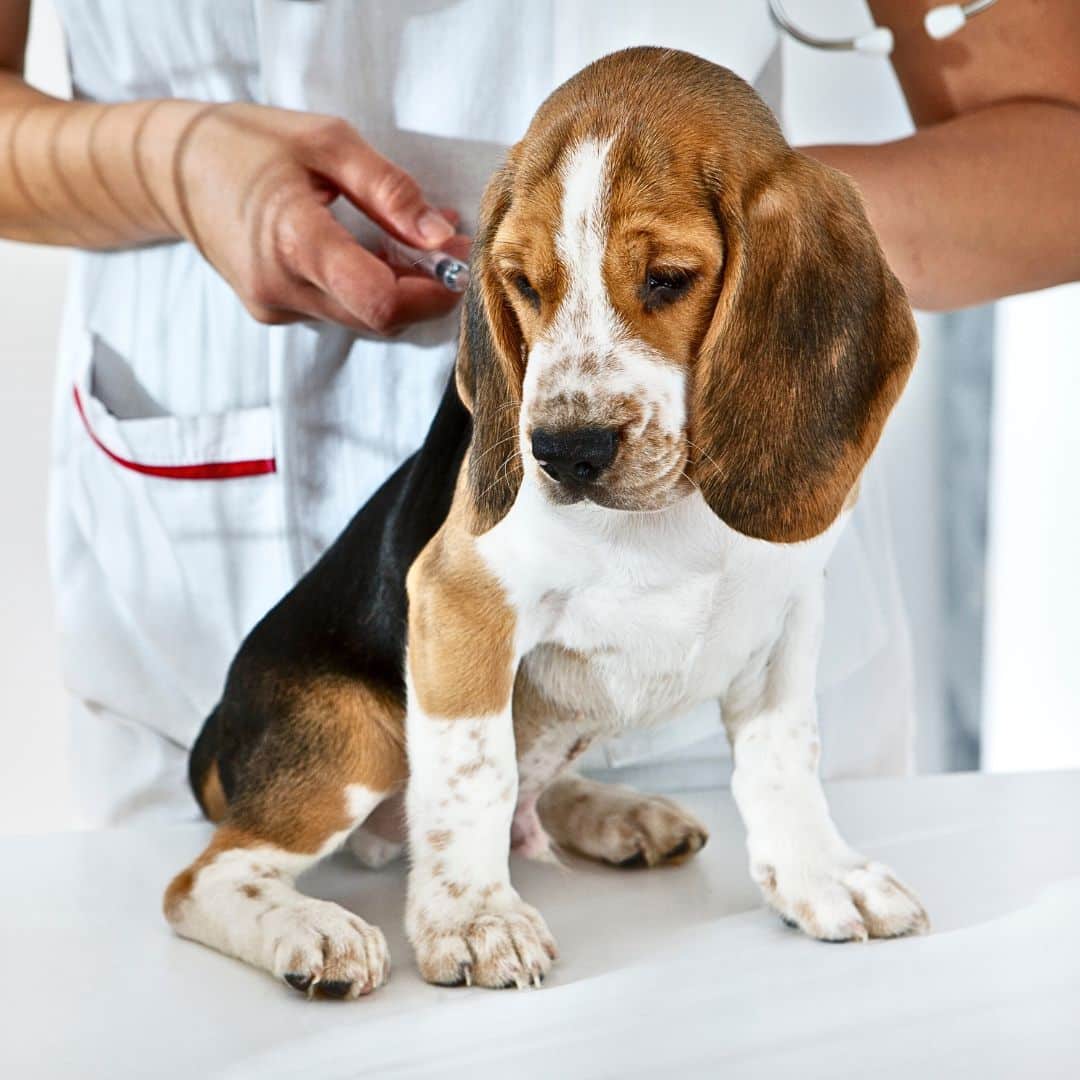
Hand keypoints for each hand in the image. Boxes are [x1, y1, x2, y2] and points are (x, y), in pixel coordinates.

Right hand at [169, 103, 468, 333]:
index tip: (455, 258)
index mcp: (294, 240)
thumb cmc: (248, 143)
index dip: (431, 291)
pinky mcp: (274, 313)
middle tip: (444, 239)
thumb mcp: (327, 141)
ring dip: (400, 288)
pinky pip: (340, 312)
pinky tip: (370, 250)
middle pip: (380, 317)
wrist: (171, 170)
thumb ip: (390, 191)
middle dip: (424, 287)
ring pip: (364, 320)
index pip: (380, 300)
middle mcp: (282, 288)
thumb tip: (443, 236)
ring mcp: (276, 307)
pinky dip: (367, 288)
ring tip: (407, 237)